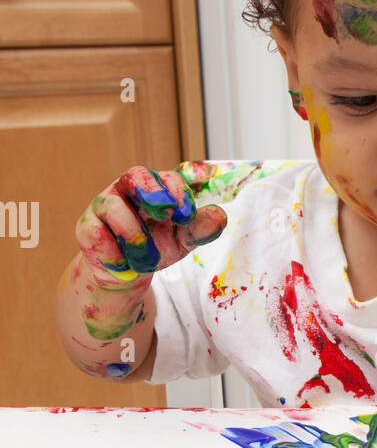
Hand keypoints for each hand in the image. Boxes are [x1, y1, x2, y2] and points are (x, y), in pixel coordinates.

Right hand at [75, 164, 227, 287]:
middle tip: (167, 213)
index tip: (187, 215)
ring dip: (134, 237)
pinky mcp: (86, 227)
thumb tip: (220, 216)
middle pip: (135, 174)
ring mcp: (104, 205)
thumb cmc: (158, 246)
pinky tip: (125, 265)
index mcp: (157, 187)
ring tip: (147, 259)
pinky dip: (114, 254)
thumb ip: (200, 227)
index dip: (179, 192)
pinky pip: (97, 235)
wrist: (130, 273)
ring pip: (114, 208)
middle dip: (152, 193)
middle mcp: (129, 189)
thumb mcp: (184, 239)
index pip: (168, 177)